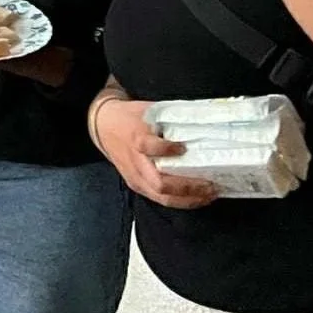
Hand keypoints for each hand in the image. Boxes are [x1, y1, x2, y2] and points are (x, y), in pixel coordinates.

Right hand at [93, 97, 217, 209]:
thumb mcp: (147, 110)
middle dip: (188, 188)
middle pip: (160, 183)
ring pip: (162, 197)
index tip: (183, 148)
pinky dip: (181, 202)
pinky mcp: (137, 186)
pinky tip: (196, 199)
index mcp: (136, 138)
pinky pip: (160, 200)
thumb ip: (170, 118)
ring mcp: (135, 178)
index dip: (167, 149)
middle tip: (210, 185)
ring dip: (188, 200)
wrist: (102, 126)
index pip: (148, 146)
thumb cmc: (129, 117)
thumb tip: (202, 120)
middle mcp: (135, 162)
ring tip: (208, 196)